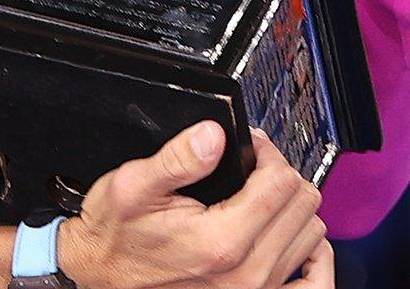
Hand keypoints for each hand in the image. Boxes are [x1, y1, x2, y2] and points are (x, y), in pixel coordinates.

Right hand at [59, 122, 327, 288]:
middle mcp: (246, 272)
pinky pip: (312, 278)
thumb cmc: (115, 237)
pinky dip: (311, 254)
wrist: (98, 276)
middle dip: (281, 174)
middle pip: (302, 204)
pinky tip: (288, 234)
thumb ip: (177, 158)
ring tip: (263, 196)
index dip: (268, 152)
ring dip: (293, 208)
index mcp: (221, 241)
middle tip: (255, 167)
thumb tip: (215, 135)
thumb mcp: (132, 186)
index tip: (251, 147)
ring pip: (311, 233)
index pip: (281, 182)